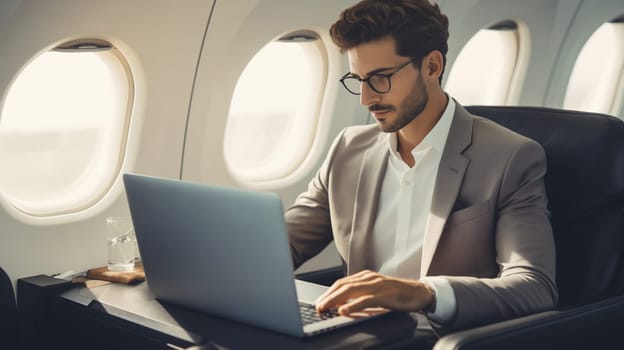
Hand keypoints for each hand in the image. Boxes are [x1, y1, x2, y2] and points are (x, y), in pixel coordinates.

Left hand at [315, 269, 433, 315]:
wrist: (419, 292)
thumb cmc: (397, 294)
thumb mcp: (375, 292)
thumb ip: (361, 294)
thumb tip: (342, 304)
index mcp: (365, 276)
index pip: (341, 283)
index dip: (328, 292)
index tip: (319, 302)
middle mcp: (369, 278)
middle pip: (342, 285)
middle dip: (327, 296)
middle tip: (317, 306)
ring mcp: (376, 285)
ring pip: (350, 291)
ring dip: (335, 300)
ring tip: (325, 308)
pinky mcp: (384, 294)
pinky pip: (365, 299)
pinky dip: (352, 305)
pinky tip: (344, 310)